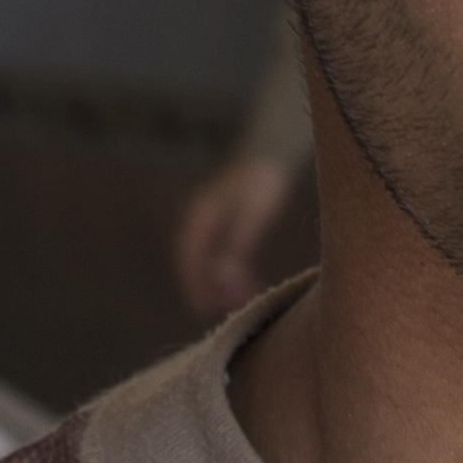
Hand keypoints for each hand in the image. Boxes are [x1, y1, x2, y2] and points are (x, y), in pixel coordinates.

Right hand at [170, 155, 305, 319]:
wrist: (274, 151)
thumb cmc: (262, 181)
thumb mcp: (250, 217)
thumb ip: (235, 247)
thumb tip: (220, 279)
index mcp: (200, 218)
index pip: (188, 259)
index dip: (194, 286)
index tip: (205, 310)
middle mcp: (202, 220)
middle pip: (199, 262)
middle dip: (211, 289)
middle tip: (228, 312)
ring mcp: (216, 221)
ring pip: (213, 259)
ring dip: (224, 282)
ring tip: (242, 302)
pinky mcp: (230, 221)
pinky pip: (226, 253)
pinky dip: (234, 271)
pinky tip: (250, 284)